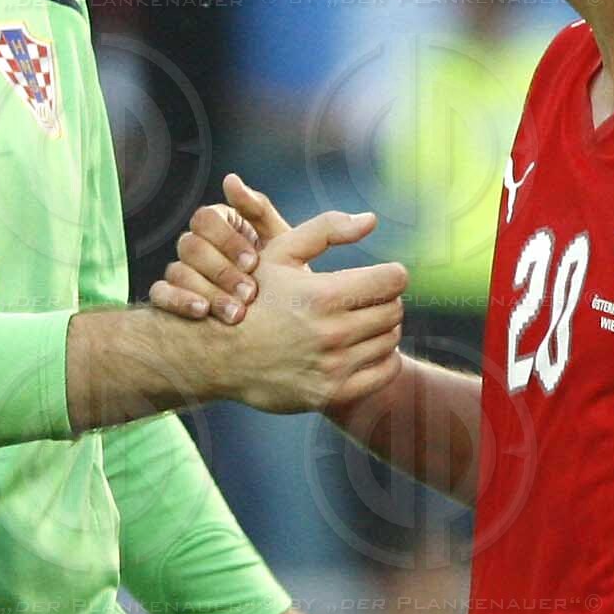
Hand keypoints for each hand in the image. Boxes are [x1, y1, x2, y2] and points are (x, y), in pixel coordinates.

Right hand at [148, 172, 280, 323]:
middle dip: (220, 271)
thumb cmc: (284, 274)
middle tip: (249, 294)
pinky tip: (202, 312)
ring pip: (177, 271)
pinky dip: (178, 301)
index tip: (253, 263)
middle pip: (190, 246)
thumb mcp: (281, 241)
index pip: (206, 219)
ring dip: (206, 291)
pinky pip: (160, 294)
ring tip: (235, 313)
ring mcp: (182, 271)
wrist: (284, 315)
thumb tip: (229, 179)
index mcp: (220, 225)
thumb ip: (258, 210)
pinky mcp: (172, 297)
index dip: (227, 240)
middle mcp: (197, 245)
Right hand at [214, 200, 405, 413]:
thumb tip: (371, 220)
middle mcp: (331, 333)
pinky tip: (363, 348)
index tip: (378, 277)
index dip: (390, 274)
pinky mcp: (332, 393)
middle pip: (394, 310)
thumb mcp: (280, 253)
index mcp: (323, 294)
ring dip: (382, 328)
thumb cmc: (252, 295)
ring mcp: (332, 366)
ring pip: (390, 339)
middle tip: (366, 299)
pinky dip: (383, 357)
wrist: (219, 354)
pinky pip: (386, 371)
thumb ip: (326, 229)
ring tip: (360, 322)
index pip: (393, 280)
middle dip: (385, 300)